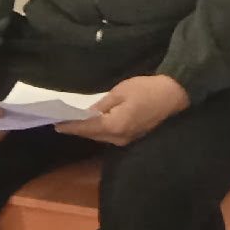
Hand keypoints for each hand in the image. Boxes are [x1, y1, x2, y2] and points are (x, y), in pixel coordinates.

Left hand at [56, 73, 188, 146]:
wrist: (175, 94)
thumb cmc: (147, 89)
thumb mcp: (121, 91)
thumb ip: (102, 104)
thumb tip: (87, 113)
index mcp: (114, 126)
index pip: (86, 127)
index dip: (70, 124)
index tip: (55, 123)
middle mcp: (118, 139)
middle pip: (92, 135)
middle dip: (77, 129)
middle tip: (61, 122)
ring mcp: (126, 140)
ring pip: (101, 137)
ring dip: (88, 130)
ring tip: (73, 123)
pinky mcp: (133, 137)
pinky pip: (110, 136)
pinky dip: (99, 130)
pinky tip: (94, 124)